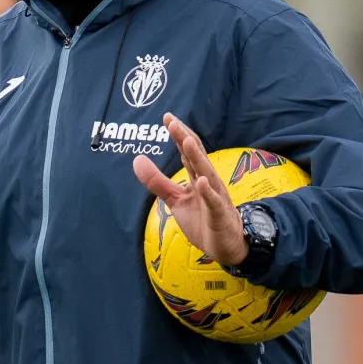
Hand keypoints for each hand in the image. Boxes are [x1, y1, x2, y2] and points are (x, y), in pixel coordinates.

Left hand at [133, 113, 247, 266]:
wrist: (225, 246)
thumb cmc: (202, 219)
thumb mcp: (175, 200)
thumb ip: (157, 181)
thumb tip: (137, 160)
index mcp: (197, 177)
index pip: (188, 152)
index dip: (179, 135)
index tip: (168, 117)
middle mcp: (208, 182)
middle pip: (197, 157)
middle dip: (186, 139)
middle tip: (173, 122)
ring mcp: (215, 197)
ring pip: (207, 174)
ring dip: (197, 158)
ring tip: (187, 142)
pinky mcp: (219, 215)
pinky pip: (214, 202)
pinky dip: (208, 192)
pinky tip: (201, 182)